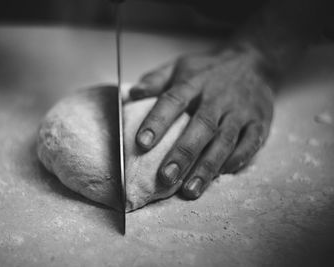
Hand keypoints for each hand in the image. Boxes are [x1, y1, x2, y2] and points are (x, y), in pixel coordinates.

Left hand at [130, 45, 273, 198]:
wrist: (253, 62)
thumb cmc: (208, 70)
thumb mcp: (180, 66)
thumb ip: (156, 80)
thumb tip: (132, 94)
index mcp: (193, 83)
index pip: (173, 101)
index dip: (157, 121)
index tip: (142, 143)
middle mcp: (218, 98)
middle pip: (201, 127)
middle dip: (183, 153)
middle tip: (165, 176)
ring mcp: (240, 111)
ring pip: (225, 141)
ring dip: (207, 166)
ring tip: (190, 190)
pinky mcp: (259, 122)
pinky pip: (250, 143)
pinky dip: (237, 160)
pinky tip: (222, 175)